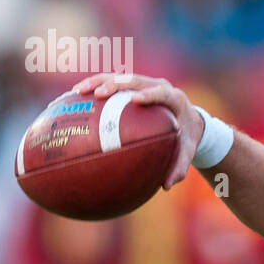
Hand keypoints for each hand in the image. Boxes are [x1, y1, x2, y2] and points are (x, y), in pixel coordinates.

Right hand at [72, 73, 203, 188]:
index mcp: (174, 99)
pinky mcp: (133, 85)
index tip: (135, 99)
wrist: (189, 121)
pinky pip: (112, 84)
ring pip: (119, 78)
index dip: (149, 94)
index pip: (161, 93)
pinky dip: (94, 88)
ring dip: (98, 82)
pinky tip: (73, 97)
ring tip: (77, 92)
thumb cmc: (186, 138)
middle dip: (115, 84)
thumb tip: (166, 186)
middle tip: (98, 95)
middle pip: (135, 80)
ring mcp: (145, 83)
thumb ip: (179, 167)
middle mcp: (159, 86)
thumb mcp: (187, 153)